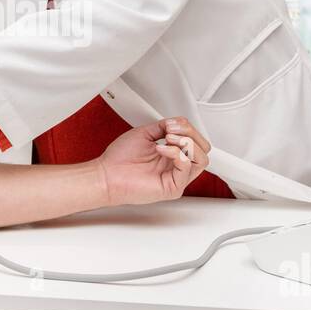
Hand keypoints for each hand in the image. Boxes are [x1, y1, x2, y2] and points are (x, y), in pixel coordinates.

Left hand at [95, 117, 210, 206]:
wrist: (106, 174)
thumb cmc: (120, 159)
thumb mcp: (146, 133)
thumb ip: (164, 126)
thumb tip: (178, 122)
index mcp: (173, 155)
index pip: (197, 142)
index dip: (189, 129)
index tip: (172, 123)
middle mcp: (177, 167)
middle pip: (204, 150)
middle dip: (191, 134)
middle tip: (172, 131)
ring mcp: (176, 178)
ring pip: (202, 159)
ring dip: (186, 143)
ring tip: (168, 139)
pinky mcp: (173, 188)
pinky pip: (186, 167)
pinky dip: (176, 153)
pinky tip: (161, 149)